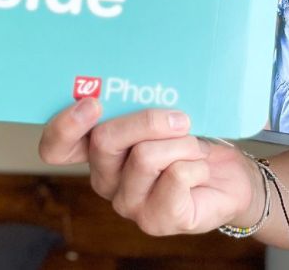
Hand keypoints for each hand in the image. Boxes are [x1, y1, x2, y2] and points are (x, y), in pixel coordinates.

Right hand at [38, 98, 260, 235]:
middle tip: (180, 118)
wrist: (231, 178)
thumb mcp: (170, 112)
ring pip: (144, 157)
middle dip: (147, 120)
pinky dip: (196, 164)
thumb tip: (146, 67)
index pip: (57, 148)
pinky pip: (175, 177)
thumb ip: (148, 98)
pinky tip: (200, 169)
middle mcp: (107, 180)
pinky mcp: (157, 220)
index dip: (65, 126)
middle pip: (104, 141)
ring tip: (195, 148)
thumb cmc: (195, 140)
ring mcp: (129, 204)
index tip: (92, 103)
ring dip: (182, 143)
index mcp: (100, 152)